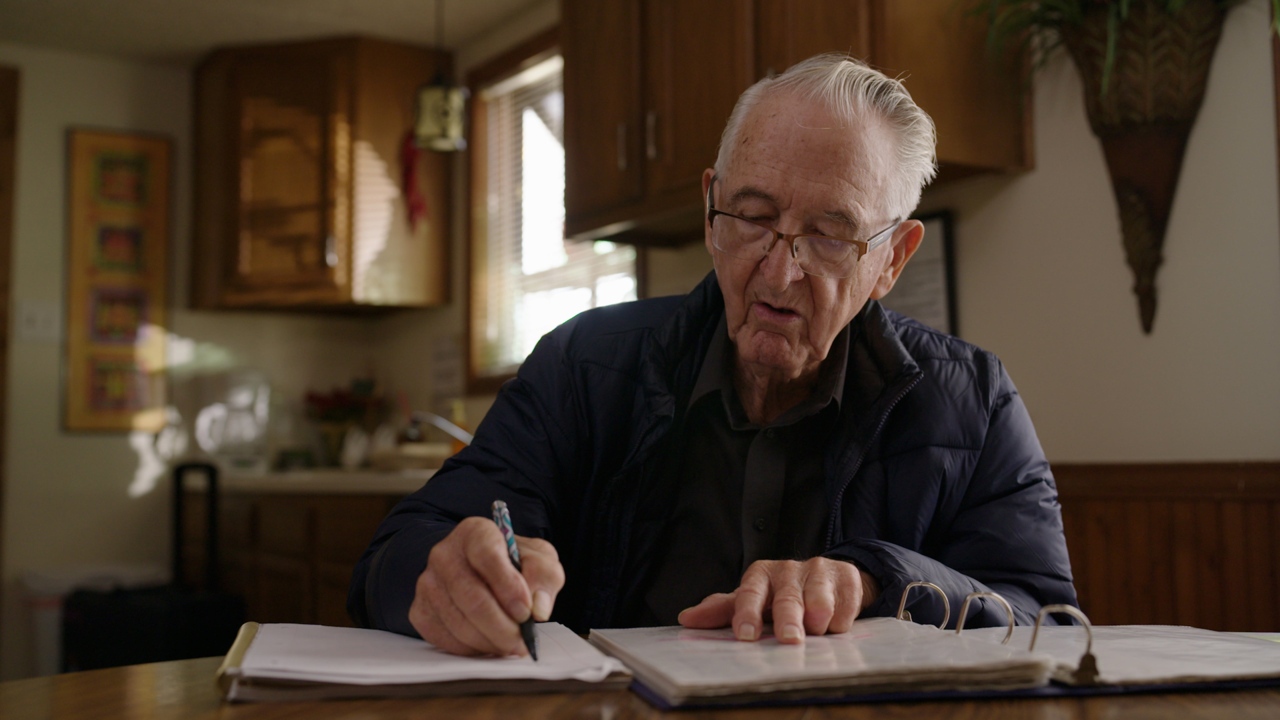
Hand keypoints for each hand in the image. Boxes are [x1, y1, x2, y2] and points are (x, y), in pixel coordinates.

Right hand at [409, 516, 564, 656]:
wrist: (484, 573)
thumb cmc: (515, 564)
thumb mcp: (539, 559)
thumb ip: (544, 576)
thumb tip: (538, 608)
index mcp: (475, 532)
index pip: (487, 556)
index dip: (508, 587)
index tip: (526, 612)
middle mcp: (444, 554)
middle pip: (471, 596)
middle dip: (501, 627)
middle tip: (522, 642)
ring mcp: (428, 582)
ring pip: (457, 621)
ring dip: (488, 641)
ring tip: (509, 645)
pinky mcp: (419, 610)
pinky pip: (442, 638)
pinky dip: (469, 649)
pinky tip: (487, 644)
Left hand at [677, 558, 878, 643]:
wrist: (827, 579)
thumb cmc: (780, 594)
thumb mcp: (752, 600)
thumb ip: (722, 611)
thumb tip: (686, 619)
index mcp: (760, 575)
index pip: (749, 593)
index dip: (747, 613)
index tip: (744, 635)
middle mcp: (788, 570)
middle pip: (787, 598)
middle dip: (788, 619)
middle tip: (790, 640)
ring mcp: (818, 571)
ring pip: (819, 600)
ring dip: (819, 618)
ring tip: (818, 630)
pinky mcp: (846, 577)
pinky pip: (846, 603)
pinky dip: (841, 618)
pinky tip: (837, 624)